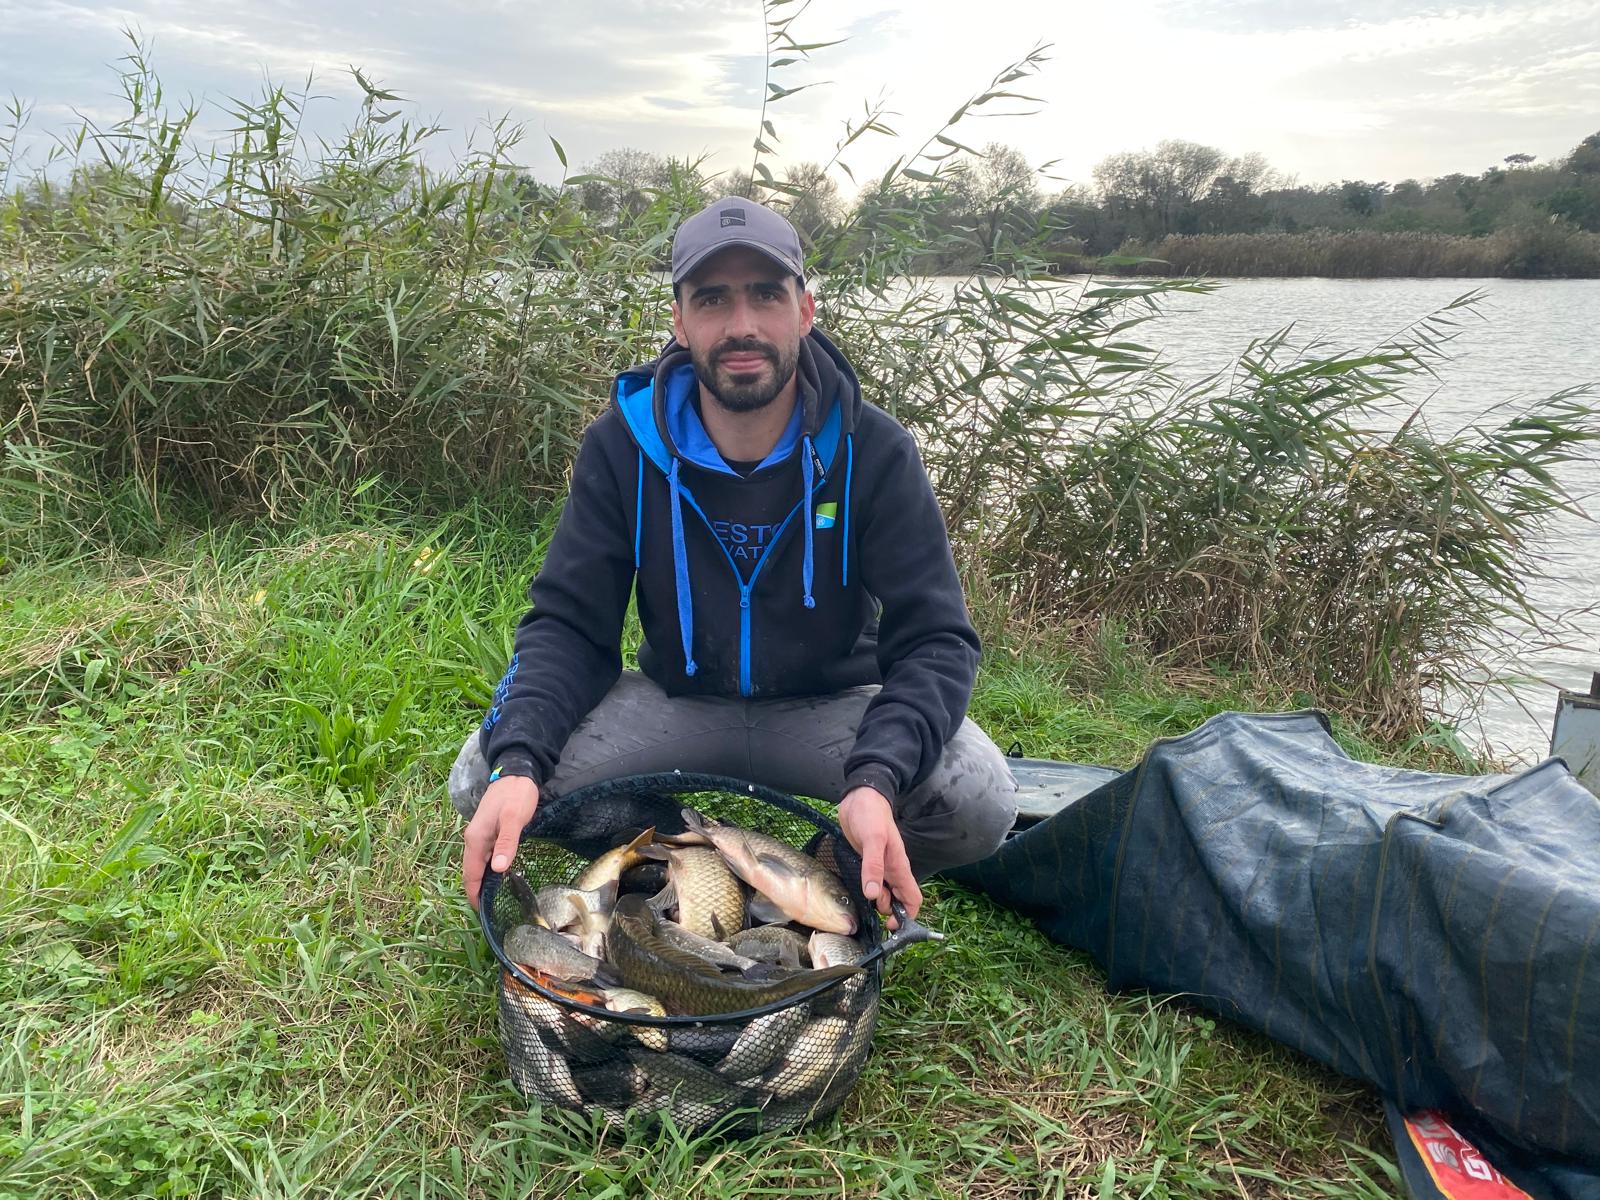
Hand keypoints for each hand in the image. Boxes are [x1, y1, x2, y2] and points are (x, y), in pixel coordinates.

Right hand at [462, 774, 538, 908]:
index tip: (481, 913)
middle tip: (492, 911)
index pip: (470, 874)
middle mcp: (474, 839)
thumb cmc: (516, 795)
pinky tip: (500, 876)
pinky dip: (489, 869)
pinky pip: (485, 856)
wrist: (516, 773)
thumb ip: (507, 843)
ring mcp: (480, 835)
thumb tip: (498, 870)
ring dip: (483, 882)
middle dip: (477, 891)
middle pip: (472, 871)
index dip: (474, 894)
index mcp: (476, 839)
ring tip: (495, 900)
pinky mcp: (489, 832)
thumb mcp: (514, 819)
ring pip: (479, 864)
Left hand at [837, 786, 921, 924]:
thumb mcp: (873, 840)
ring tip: (865, 902)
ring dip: (878, 903)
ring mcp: (880, 867)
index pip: (912, 898)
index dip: (908, 916)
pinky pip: (872, 883)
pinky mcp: (867, 863)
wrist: (860, 797)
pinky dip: (869, 892)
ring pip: (884, 893)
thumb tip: (873, 895)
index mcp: (899, 866)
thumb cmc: (871, 815)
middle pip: (898, 900)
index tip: (894, 927)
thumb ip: (873, 866)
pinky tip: (860, 893)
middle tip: (874, 915)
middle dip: (889, 913)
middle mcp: (892, 870)